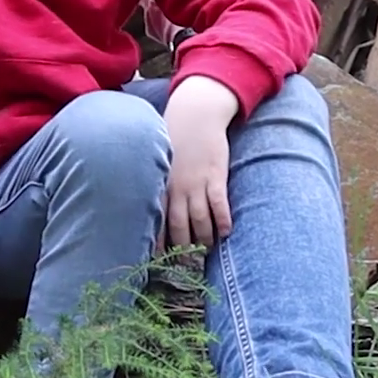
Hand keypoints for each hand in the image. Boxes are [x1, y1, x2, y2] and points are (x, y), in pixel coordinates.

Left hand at [162, 75, 241, 248]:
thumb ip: (159, 181)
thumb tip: (152, 201)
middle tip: (187, 263)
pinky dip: (222, 220)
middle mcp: (177, 187)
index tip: (158, 259)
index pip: (158, 220)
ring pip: (200, 219)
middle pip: (179, 225)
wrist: (195, 115)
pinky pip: (219, 204)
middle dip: (183, 247)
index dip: (159, 241)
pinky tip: (226, 232)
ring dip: (205, 238)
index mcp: (162, 184)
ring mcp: (196, 182)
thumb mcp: (161, 159)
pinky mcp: (215, 176)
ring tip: (208, 250)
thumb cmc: (176, 137)